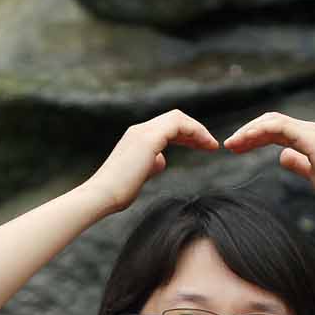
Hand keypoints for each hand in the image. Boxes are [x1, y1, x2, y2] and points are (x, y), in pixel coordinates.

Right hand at [85, 110, 219, 214]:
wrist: (102, 195)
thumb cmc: (117, 192)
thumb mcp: (139, 175)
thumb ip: (150, 165)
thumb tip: (161, 161)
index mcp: (137, 138)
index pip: (167, 127)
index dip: (186, 135)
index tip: (202, 147)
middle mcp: (139, 130)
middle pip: (174, 119)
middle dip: (195, 131)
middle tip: (211, 145)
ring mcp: (143, 132)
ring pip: (177, 118)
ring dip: (198, 130)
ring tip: (212, 145)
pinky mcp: (148, 139)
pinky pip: (178, 125)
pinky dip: (195, 132)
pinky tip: (205, 145)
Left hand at [224, 112, 314, 209]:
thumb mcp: (312, 174)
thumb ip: (297, 163)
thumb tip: (281, 157)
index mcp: (307, 138)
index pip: (275, 130)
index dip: (254, 137)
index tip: (237, 149)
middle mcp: (308, 129)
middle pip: (270, 121)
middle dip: (247, 131)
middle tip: (229, 145)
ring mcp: (310, 131)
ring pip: (272, 121)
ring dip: (250, 130)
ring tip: (233, 143)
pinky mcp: (310, 138)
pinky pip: (280, 127)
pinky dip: (261, 130)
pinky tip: (247, 139)